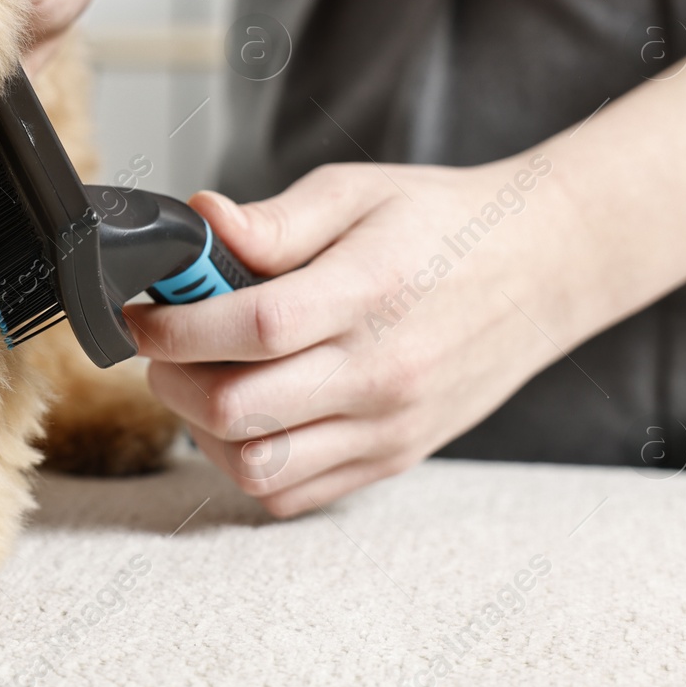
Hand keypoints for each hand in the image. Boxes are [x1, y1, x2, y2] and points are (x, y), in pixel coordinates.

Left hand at [123, 158, 579, 517]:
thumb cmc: (444, 224)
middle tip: (164, 347)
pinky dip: (251, 465)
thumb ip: (275, 220)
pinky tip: (250, 417)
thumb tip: (200, 222)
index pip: (250, 329)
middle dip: (172, 379)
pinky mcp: (393, 458)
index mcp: (369, 294)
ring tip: (204, 382)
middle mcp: (381, 373)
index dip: (174, 326)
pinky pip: (295, 494)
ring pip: (258, 467)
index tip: (143, 315)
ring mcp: (389, 427)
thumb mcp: (358, 192)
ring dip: (205, 431)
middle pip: (238, 410)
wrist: (542, 269)